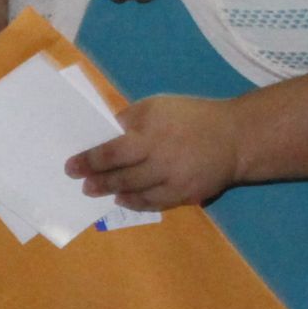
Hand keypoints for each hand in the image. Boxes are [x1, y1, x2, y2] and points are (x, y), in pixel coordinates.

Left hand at [70, 95, 242, 210]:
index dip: (89, 160)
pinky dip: (136, 202)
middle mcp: (159, 160)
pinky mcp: (184, 195)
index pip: (111, 151)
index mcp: (150, 134)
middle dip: (97, 181)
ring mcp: (172, 180)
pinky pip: (154, 203)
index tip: (72, 166)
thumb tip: (107, 132)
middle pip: (120, 175)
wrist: (235, 137)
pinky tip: (124, 200)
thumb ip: (132, 119)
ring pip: (135, 192)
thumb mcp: (158, 105)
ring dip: (114, 193)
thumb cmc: (192, 116)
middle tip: (82, 185)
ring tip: (98, 192)